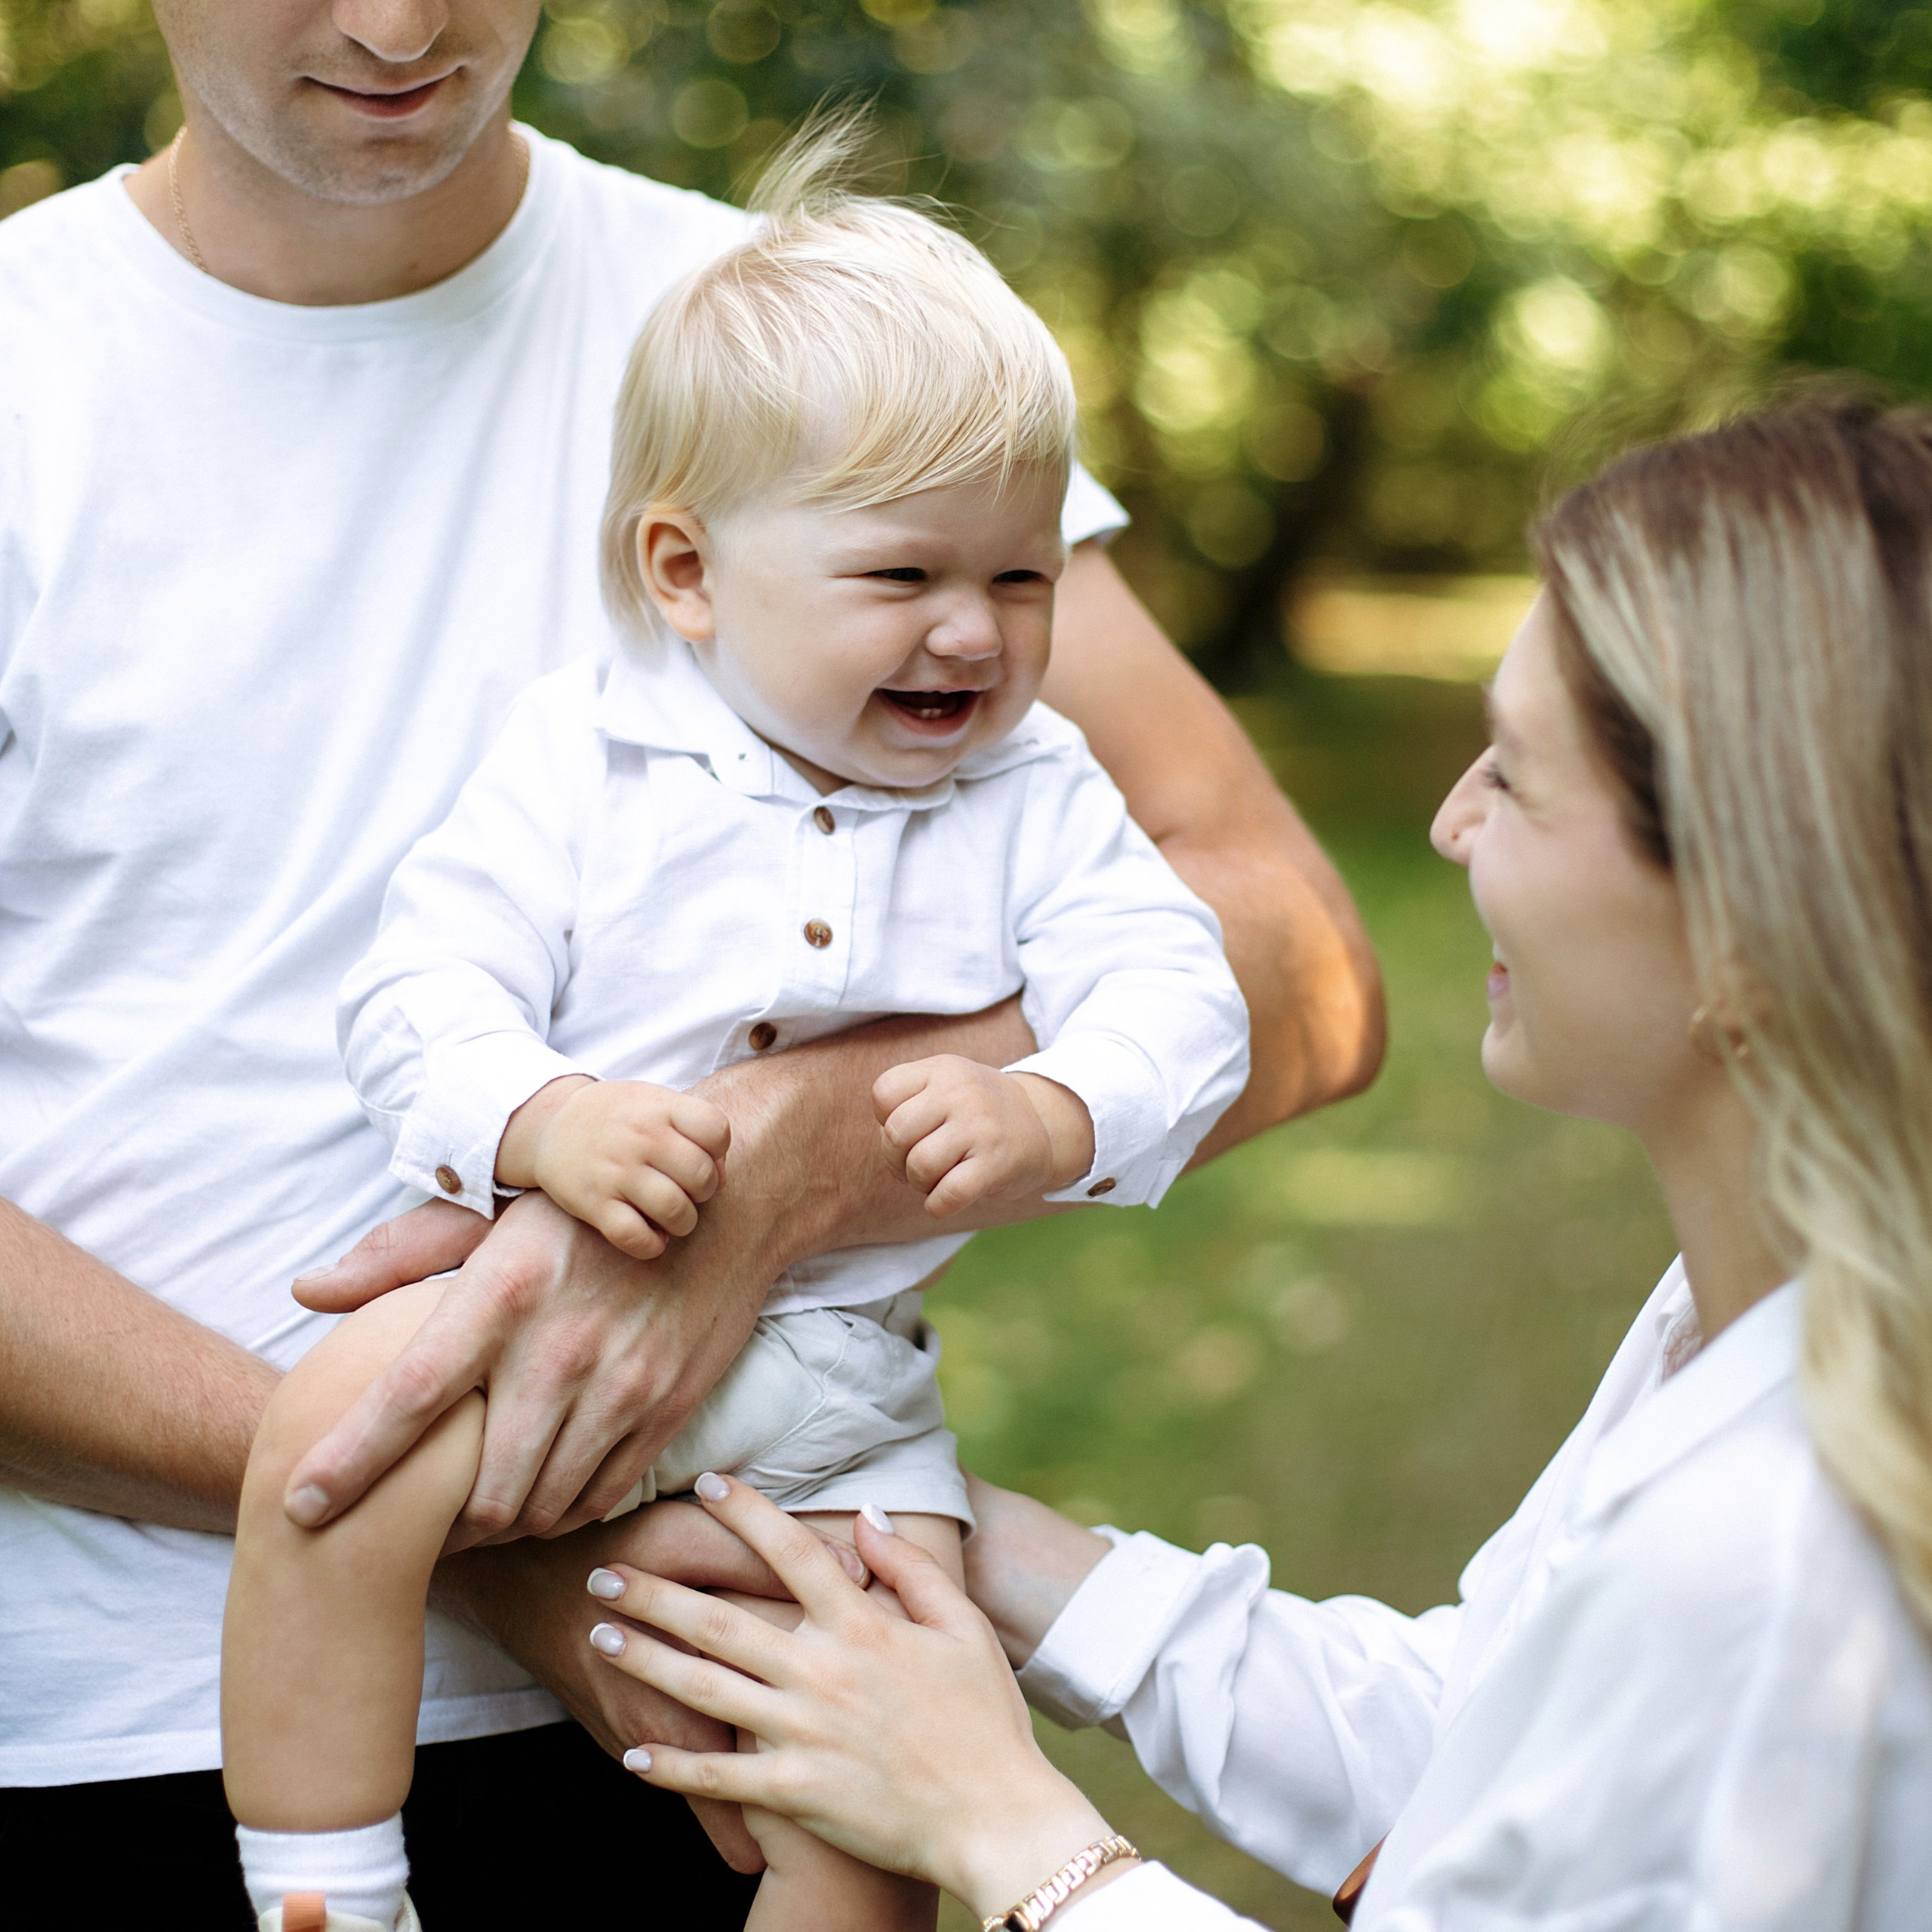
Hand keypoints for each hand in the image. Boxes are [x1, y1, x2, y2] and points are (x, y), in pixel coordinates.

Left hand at [282, 1190, 767, 1540]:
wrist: (721, 1208)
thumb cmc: (589, 1212)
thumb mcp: (497, 1214)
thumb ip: (401, 1253)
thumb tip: (307, 1291)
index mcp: (503, 1294)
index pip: (410, 1396)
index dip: (350, 1461)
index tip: (299, 1505)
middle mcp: (560, 1349)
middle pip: (478, 1488)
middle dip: (437, 1525)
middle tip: (410, 1524)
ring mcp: (620, 1386)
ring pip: (538, 1505)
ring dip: (498, 1525)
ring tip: (472, 1515)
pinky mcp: (666, 1409)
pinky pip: (596, 1497)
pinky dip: (557, 1513)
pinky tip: (537, 1496)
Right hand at [434, 1498, 871, 1874]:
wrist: (537, 1580)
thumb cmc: (629, 1542)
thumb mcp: (699, 1530)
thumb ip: (773, 1547)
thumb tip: (852, 1560)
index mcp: (729, 1616)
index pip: (806, 1651)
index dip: (859, 1679)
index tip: (908, 1712)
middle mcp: (701, 1676)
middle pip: (778, 1730)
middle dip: (832, 1773)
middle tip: (890, 1808)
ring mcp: (666, 1716)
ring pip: (733, 1782)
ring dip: (776, 1817)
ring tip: (829, 1851)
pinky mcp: (639, 1738)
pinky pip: (690, 1792)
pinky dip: (723, 1822)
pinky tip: (752, 1854)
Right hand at [496, 1075, 731, 1260]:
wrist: (552, 1125)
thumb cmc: (619, 1118)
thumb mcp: (656, 1104)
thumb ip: (694, 1129)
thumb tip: (722, 1178)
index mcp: (660, 1108)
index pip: (717, 1131)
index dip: (718, 1151)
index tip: (702, 1156)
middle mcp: (640, 1138)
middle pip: (701, 1176)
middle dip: (704, 1191)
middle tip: (688, 1190)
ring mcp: (615, 1172)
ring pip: (675, 1211)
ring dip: (684, 1222)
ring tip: (674, 1216)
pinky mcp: (592, 1204)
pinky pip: (636, 1237)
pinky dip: (652, 1245)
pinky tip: (652, 1235)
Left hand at [587, 1475, 1123, 1919]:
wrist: (997, 1818)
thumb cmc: (986, 1717)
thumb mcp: (962, 1627)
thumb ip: (910, 1568)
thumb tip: (866, 1516)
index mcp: (863, 1626)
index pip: (789, 1552)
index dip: (744, 1513)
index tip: (704, 1482)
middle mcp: (823, 1672)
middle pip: (720, 1621)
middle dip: (655, 1593)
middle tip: (603, 1572)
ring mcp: (804, 1734)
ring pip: (705, 1690)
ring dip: (645, 1663)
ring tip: (598, 1640)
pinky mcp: (797, 1791)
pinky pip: (721, 1779)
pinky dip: (673, 1768)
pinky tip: (632, 1756)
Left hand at [873, 1058, 1094, 1217]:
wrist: (1042, 1124)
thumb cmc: (975, 1112)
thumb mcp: (945, 1085)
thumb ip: (907, 1103)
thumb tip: (888, 1146)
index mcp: (943, 1069)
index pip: (883, 1092)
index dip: (885, 1120)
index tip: (911, 1129)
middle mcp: (962, 1091)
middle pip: (895, 1134)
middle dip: (895, 1159)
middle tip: (915, 1164)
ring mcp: (982, 1126)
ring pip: (919, 1166)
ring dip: (919, 1183)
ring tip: (936, 1178)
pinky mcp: (997, 1163)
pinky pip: (948, 1195)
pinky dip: (937, 1205)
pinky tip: (945, 1199)